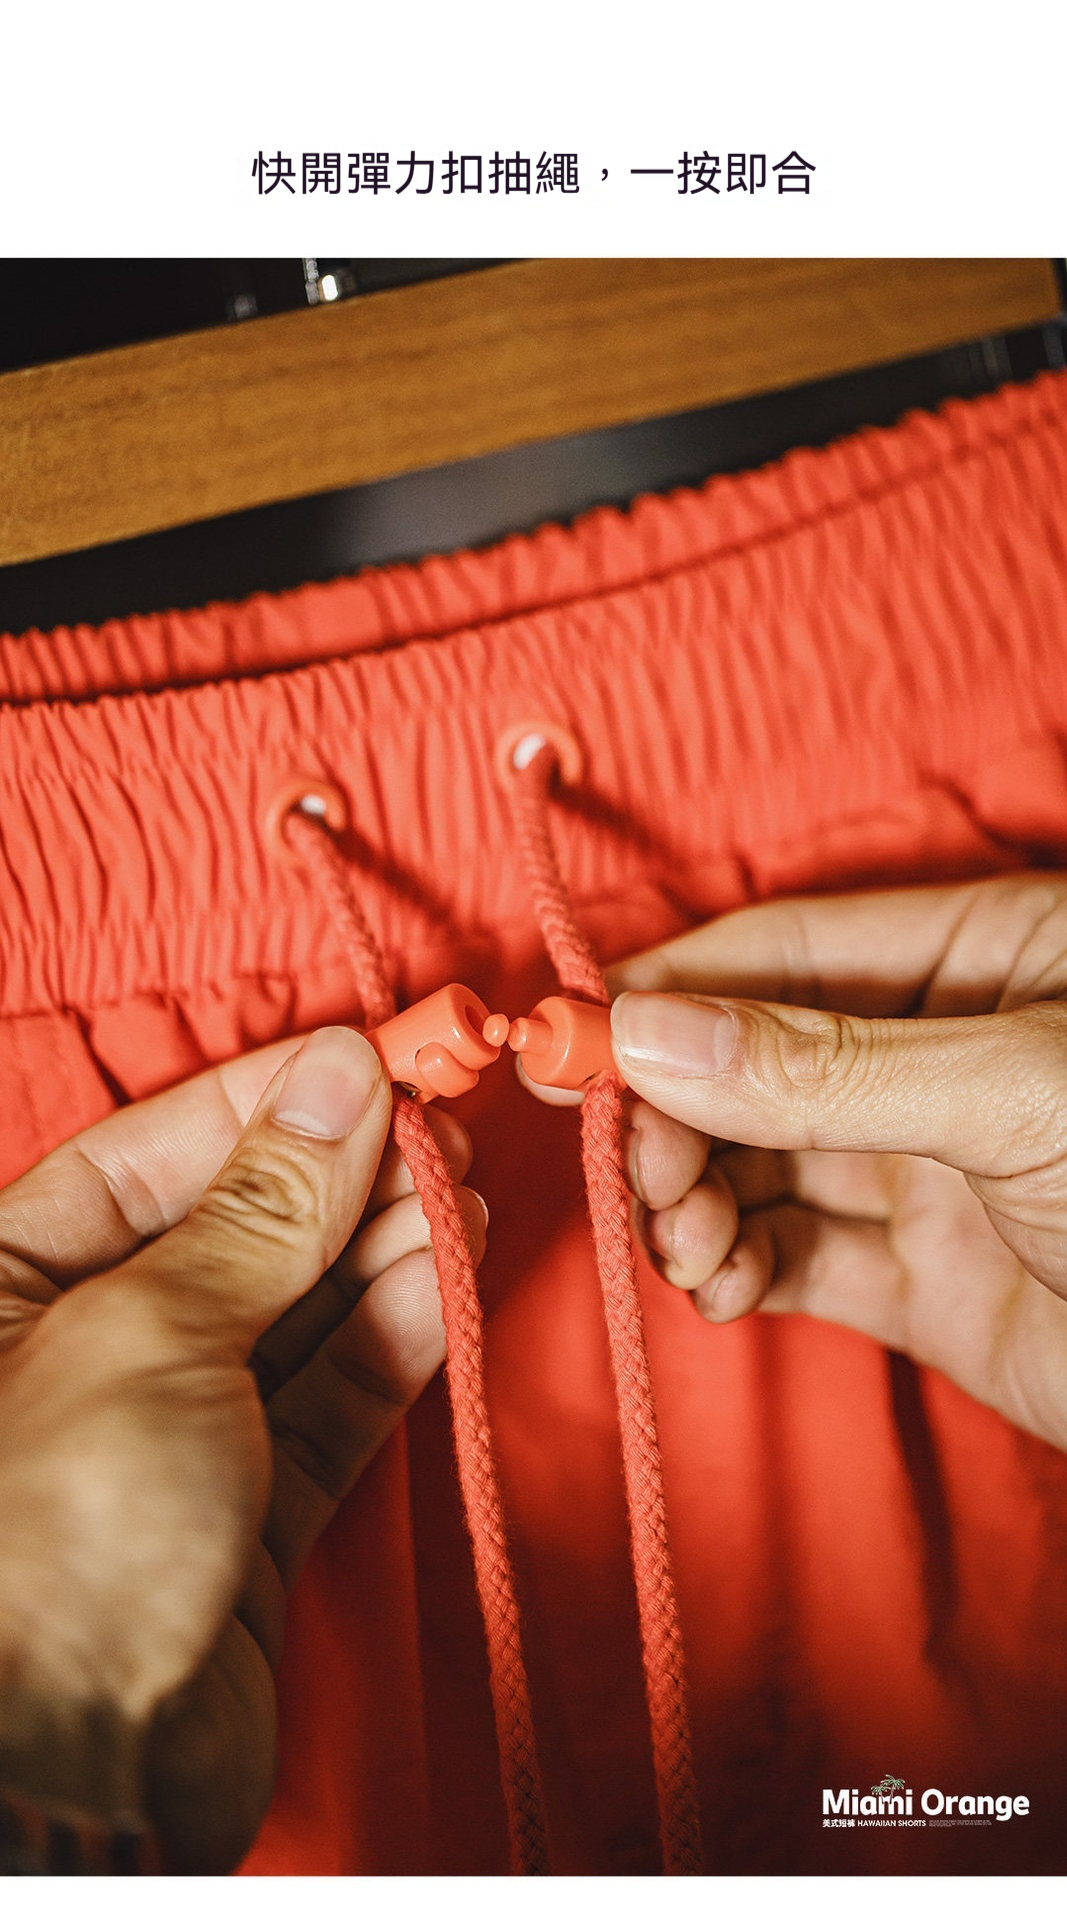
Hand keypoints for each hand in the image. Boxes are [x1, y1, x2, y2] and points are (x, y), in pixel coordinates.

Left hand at [0, 1026, 484, 1870]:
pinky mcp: (245, 1522)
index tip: (369, 1055)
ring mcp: (167, 1442)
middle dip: (337, 1175)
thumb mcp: (150, 1329)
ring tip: (463, 1188)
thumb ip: (261, 1208)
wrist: (70, 1784)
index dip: (264, 1101)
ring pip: (292, 1315)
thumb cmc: (49, 1534)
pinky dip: (392, 1340)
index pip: (145, 1156)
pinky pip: (327, 1404)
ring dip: (382, 1249)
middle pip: (228, 1232)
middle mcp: (77, 1357)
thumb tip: (338, 1080)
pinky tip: (449, 1272)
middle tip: (440, 1120)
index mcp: (1, 1290)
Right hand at [596, 875, 1066, 1451]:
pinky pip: (790, 1256)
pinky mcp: (919, 1279)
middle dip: (674, 1114)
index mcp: (977, 956)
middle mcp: (936, 1052)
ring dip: (691, 1198)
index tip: (562, 1037)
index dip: (663, 988)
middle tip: (636, 1170)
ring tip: (688, 1244)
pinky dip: (732, 1269)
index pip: (779, 949)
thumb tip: (648, 1030)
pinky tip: (719, 1286)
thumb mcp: (1013, 1094)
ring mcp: (925, 1166)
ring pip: (754, 1161)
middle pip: (747, 1059)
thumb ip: (824, 1068)